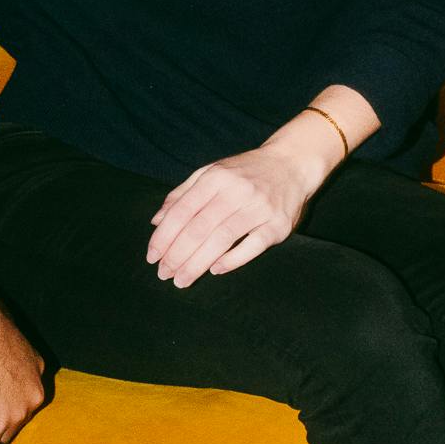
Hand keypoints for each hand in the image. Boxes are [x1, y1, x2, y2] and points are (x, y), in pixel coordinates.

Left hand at [145, 135, 337, 288]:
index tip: (152, 257)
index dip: (164, 236)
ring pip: (221, 239)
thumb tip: (156, 221)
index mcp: (216, 177)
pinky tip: (215, 270)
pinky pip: (252, 247)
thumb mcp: (212, 172)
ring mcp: (259, 208)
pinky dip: (232, 260)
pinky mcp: (278, 225)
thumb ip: (182, 194)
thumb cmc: (246, 172)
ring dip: (197, 263)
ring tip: (182, 280)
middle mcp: (236, 191)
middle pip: (199, 228)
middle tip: (164, 274)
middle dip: (177, 255)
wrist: (292, 163)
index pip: (182, 211)